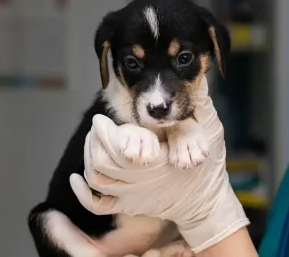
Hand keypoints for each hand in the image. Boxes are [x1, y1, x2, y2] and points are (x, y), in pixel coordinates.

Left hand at [69, 76, 249, 252]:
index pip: (119, 149)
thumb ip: (203, 107)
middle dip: (94, 140)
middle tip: (97, 125)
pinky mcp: (129, 207)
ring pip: (97, 179)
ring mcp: (133, 196)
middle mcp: (141, 181)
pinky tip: (77, 178)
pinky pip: (98, 205)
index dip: (104, 133)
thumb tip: (200, 81)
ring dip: (89, 158)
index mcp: (156, 162)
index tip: (100, 118)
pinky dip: (83, 193)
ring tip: (92, 142)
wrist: (206, 202)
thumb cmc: (208, 168)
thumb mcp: (212, 134)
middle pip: (102, 163)